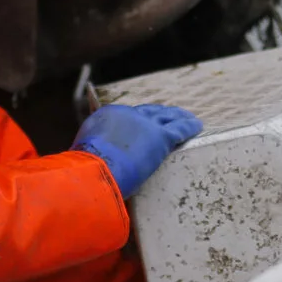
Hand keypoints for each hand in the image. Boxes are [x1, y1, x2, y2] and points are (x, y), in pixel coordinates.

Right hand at [71, 103, 203, 198]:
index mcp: (107, 116)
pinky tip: (197, 127)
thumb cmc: (85, 169)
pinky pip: (179, 129)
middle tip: (168, 116)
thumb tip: (86, 164)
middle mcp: (128, 115)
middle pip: (150, 112)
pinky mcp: (161, 138)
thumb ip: (92, 154)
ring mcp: (146, 125)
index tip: (141, 124)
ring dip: (179, 117)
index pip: (126, 116)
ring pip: (168, 117)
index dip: (137, 120)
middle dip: (160, 114)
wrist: (96, 169)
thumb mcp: (83, 155)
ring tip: (189, 120)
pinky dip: (189, 127)